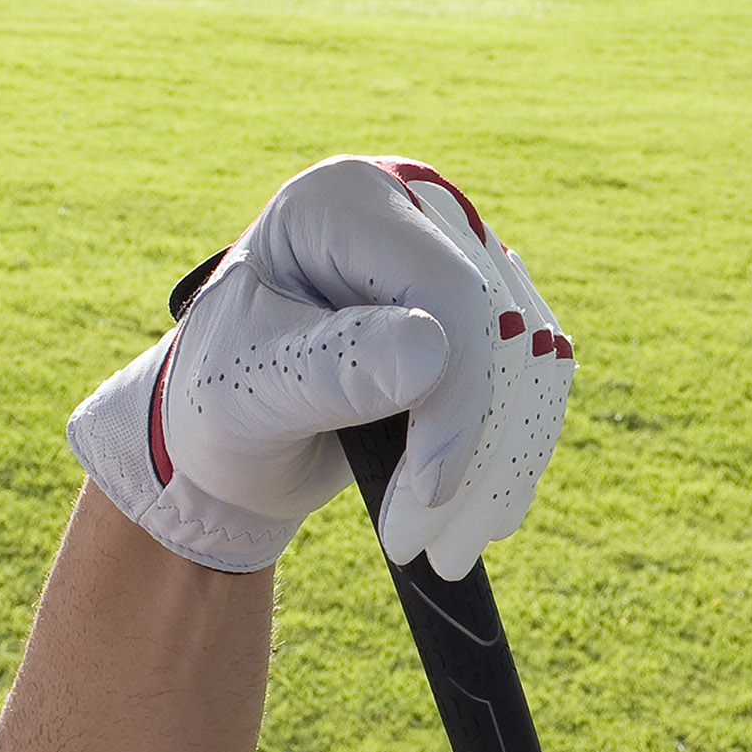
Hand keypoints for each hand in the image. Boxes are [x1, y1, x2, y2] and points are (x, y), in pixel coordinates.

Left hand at [69, 156, 573, 577]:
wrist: (226, 441)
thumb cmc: (217, 401)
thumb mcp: (250, 388)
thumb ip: (333, 366)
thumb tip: (433, 351)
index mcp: (346, 201)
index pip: (447, 287)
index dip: (456, 395)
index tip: (429, 492)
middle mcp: (415, 211)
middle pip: (502, 325)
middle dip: (481, 447)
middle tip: (437, 550)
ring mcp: (457, 259)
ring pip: (533, 360)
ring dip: (507, 462)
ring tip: (454, 549)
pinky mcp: (480, 317)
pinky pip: (534, 382)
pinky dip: (513, 456)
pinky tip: (482, 518)